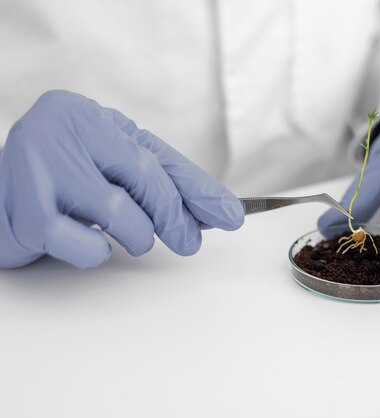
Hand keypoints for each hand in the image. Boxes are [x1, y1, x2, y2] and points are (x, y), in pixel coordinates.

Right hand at [0, 90, 243, 268]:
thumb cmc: (68, 174)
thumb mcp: (116, 164)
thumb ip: (164, 182)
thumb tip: (219, 211)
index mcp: (86, 117)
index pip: (156, 157)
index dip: (197, 189)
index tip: (231, 215)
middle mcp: (56, 132)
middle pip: (141, 176)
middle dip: (174, 216)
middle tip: (188, 240)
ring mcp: (31, 171)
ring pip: (114, 213)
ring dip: (133, 235)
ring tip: (129, 235)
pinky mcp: (19, 215)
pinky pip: (78, 245)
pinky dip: (94, 251)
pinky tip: (88, 241)